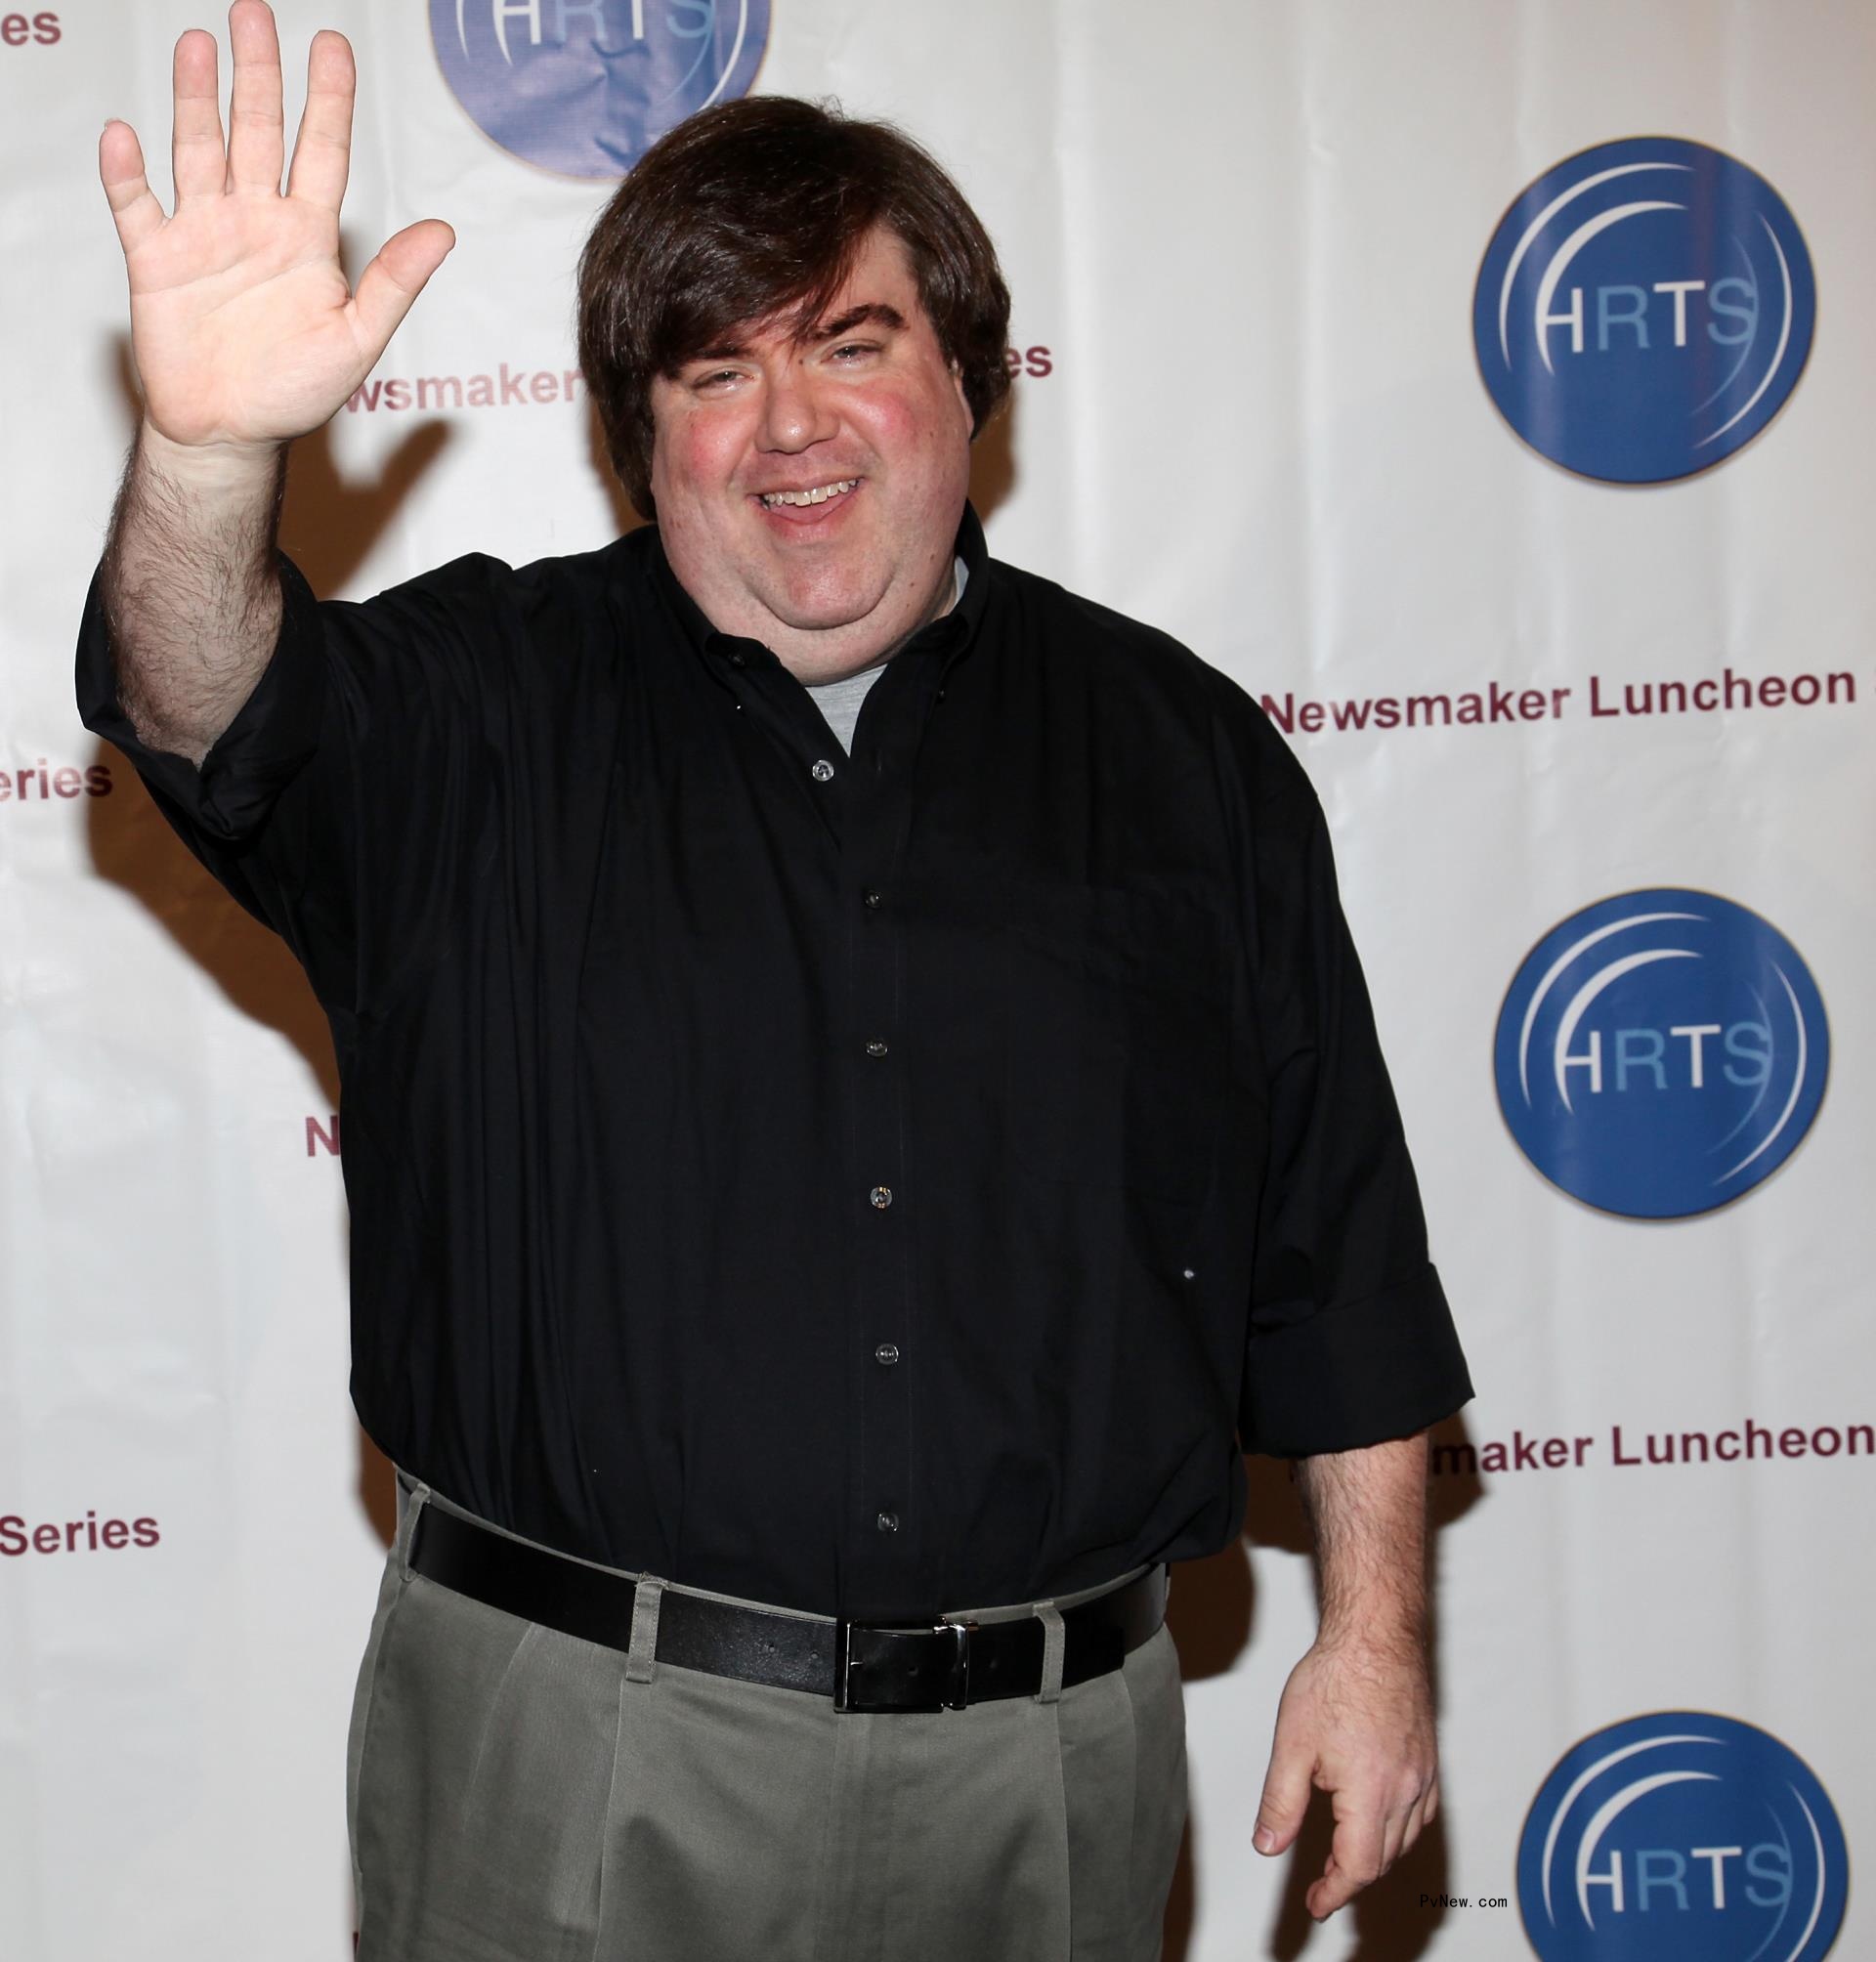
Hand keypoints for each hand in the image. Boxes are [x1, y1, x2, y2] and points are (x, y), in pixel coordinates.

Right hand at [98, 0, 452, 454]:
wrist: (231, 432)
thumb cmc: (296, 391)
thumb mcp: (357, 338)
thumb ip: (395, 283)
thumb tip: (443, 232)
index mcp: (306, 236)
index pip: (322, 151)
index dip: (327, 98)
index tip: (331, 44)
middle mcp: (255, 221)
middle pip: (257, 132)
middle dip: (257, 73)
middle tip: (254, 11)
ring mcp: (203, 233)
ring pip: (198, 149)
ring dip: (196, 99)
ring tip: (198, 44)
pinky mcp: (156, 258)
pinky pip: (136, 205)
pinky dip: (127, 173)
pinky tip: (126, 136)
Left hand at [1252, 1634, 1437, 1919]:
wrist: (1376, 1637)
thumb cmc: (1337, 1678)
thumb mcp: (1292, 1744)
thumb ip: (1280, 1801)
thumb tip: (1269, 1843)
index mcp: (1371, 1792)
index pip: (1358, 1866)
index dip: (1335, 1891)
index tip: (1317, 1902)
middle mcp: (1406, 1790)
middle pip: (1382, 1858)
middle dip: (1350, 1876)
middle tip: (1322, 1881)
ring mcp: (1423, 1775)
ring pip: (1404, 1840)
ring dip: (1375, 1855)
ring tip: (1342, 1852)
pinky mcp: (1428, 1760)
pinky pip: (1420, 1814)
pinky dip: (1398, 1830)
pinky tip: (1378, 1819)